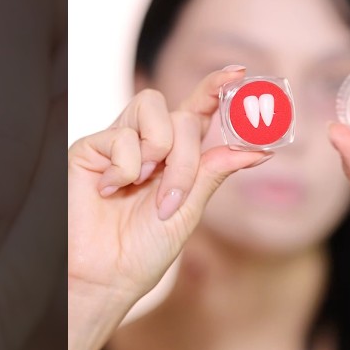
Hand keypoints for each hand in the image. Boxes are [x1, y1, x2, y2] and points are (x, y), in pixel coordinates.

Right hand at [66, 68, 270, 349]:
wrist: (103, 277)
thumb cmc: (142, 251)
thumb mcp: (188, 211)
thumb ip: (214, 172)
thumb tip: (258, 149)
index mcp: (176, 157)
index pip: (198, 110)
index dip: (216, 88)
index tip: (239, 72)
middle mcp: (148, 143)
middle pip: (182, 115)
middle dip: (187, 157)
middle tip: (173, 197)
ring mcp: (119, 143)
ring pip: (153, 109)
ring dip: (158, 153)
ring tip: (140, 188)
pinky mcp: (90, 148)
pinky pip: (121, 135)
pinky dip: (124, 168)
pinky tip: (109, 190)